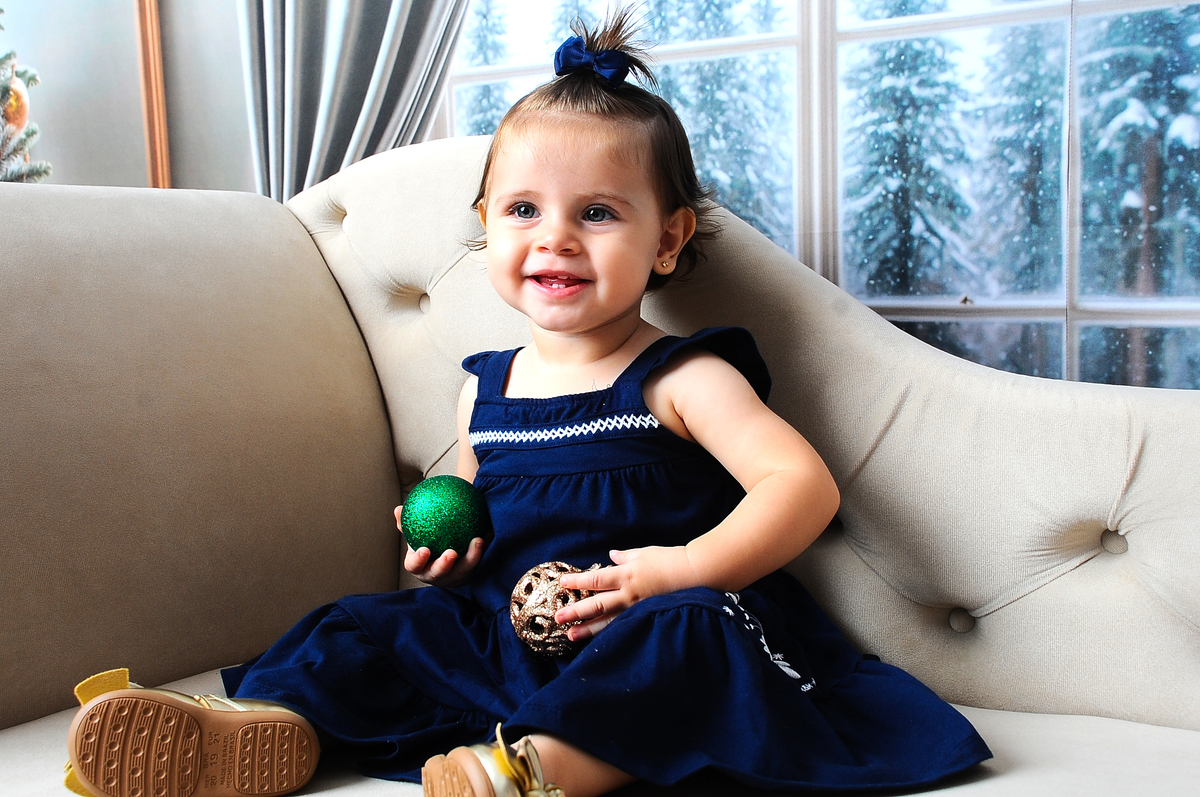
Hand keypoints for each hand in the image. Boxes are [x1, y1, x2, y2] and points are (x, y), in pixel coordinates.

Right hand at [396, 505, 486, 586]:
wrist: (444, 555)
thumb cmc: (425, 541)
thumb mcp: (415, 534)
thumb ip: (406, 523)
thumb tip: (398, 509)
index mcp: (419, 566)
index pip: (415, 566)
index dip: (419, 560)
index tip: (424, 549)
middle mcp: (435, 575)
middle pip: (439, 573)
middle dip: (444, 565)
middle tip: (452, 552)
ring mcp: (453, 577)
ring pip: (463, 571)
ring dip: (472, 557)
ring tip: (478, 540)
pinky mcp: (469, 575)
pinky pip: (478, 563)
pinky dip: (482, 549)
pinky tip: (488, 532)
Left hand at [554, 546, 700, 642]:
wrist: (697, 575)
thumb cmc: (671, 560)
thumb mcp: (645, 553)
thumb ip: (625, 557)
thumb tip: (610, 556)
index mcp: (627, 575)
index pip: (596, 579)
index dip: (578, 581)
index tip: (562, 583)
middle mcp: (629, 594)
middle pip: (597, 604)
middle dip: (576, 611)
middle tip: (557, 617)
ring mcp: (638, 609)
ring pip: (608, 622)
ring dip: (588, 629)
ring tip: (570, 636)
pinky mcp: (646, 618)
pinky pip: (624, 627)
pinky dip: (609, 634)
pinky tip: (598, 641)